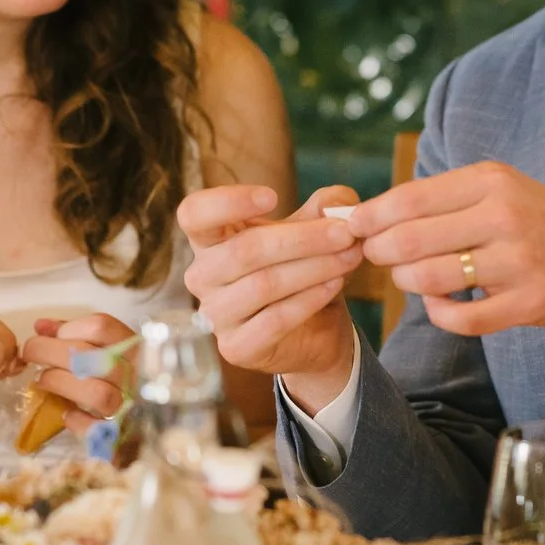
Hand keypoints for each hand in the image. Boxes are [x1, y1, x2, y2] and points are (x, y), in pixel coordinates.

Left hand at [22, 312, 137, 431]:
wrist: (154, 424)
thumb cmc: (122, 378)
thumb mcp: (106, 350)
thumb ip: (75, 335)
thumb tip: (41, 326)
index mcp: (134, 348)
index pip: (101, 327)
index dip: (68, 329)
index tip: (47, 335)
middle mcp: (137, 374)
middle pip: (91, 357)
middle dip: (50, 352)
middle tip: (29, 354)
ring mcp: (132, 406)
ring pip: (98, 394)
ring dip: (62, 384)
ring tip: (44, 381)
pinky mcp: (124, 436)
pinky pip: (100, 431)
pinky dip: (79, 422)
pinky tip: (68, 415)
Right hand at [180, 183, 364, 412]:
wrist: (314, 329)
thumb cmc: (302, 266)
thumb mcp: (316, 228)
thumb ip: (329, 205)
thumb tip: (337, 203)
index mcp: (210, 239)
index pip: (194, 214)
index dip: (227, 202)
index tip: (272, 197)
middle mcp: (202, 276)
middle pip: (242, 250)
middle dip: (302, 239)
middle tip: (345, 233)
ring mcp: (215, 315)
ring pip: (263, 285)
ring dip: (314, 268)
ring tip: (350, 256)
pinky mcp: (237, 347)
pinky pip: (274, 320)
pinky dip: (309, 299)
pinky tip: (335, 285)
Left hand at [351, 162, 544, 341]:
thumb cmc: (537, 222)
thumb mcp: (499, 189)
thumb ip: (440, 198)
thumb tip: (367, 214)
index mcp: (491, 181)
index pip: (409, 199)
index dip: (370, 217)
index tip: (351, 228)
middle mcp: (504, 216)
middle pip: (409, 240)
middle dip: (379, 252)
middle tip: (375, 256)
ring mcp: (517, 262)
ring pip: (428, 279)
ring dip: (407, 282)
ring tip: (412, 277)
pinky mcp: (527, 303)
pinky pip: (458, 318)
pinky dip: (438, 313)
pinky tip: (441, 303)